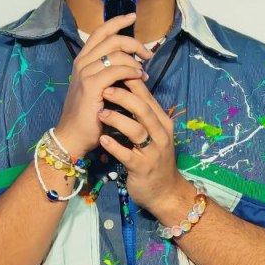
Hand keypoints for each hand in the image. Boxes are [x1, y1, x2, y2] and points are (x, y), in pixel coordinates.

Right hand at [54, 13, 153, 157]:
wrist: (74, 135)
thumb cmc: (89, 114)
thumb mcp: (98, 87)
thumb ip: (109, 71)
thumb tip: (131, 61)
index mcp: (83, 60)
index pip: (100, 32)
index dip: (117, 21)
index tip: (132, 16)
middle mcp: (82, 62)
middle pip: (112, 39)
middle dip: (134, 43)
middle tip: (147, 55)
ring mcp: (85, 73)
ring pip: (116, 53)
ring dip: (135, 60)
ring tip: (144, 72)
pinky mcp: (92, 85)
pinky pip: (117, 70)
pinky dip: (131, 72)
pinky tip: (140, 78)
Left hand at [97, 77, 190, 216]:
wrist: (164, 191)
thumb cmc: (153, 157)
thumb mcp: (153, 132)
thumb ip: (142, 113)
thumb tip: (124, 86)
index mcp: (162, 122)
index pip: (147, 97)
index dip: (131, 83)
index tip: (114, 73)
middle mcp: (160, 134)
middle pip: (143, 109)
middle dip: (123, 97)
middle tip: (104, 89)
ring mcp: (153, 152)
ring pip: (136, 130)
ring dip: (117, 119)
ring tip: (100, 113)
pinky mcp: (142, 168)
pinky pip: (127, 155)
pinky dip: (114, 146)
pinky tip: (102, 139)